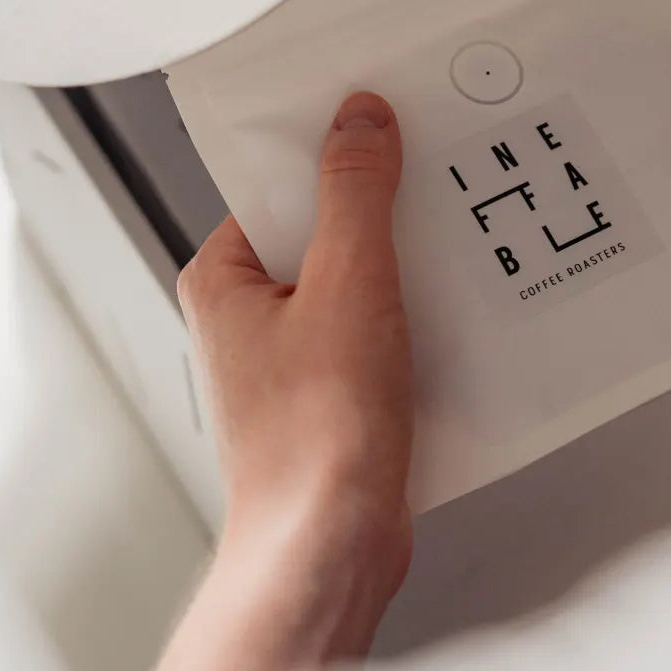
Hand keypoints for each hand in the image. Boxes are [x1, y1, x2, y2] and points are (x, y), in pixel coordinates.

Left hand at [133, 92, 412, 670]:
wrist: (332, 548)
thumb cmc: (315, 440)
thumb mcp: (347, 285)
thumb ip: (354, 193)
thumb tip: (359, 122)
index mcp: (224, 281)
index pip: (280, 188)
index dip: (337, 159)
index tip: (387, 136)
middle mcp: (250, 318)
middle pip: (325, 233)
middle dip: (384, 222)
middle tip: (430, 204)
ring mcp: (292, 360)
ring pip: (359, 286)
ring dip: (406, 277)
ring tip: (444, 272)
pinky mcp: (334, 394)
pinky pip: (379, 334)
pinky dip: (414, 326)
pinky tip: (447, 328)